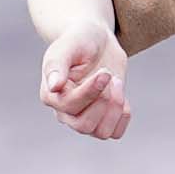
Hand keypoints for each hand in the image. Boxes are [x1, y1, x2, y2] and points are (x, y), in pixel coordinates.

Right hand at [40, 14, 131, 140]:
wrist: (97, 40)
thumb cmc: (79, 41)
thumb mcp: (67, 46)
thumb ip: (57, 64)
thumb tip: (53, 87)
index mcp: (51, 95)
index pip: (70, 106)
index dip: (91, 92)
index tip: (105, 72)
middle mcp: (65, 111)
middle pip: (84, 126)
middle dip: (104, 101)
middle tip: (110, 75)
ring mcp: (84, 117)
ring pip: (101, 133)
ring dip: (115, 108)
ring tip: (117, 82)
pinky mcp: (103, 118)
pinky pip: (115, 132)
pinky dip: (123, 117)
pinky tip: (121, 95)